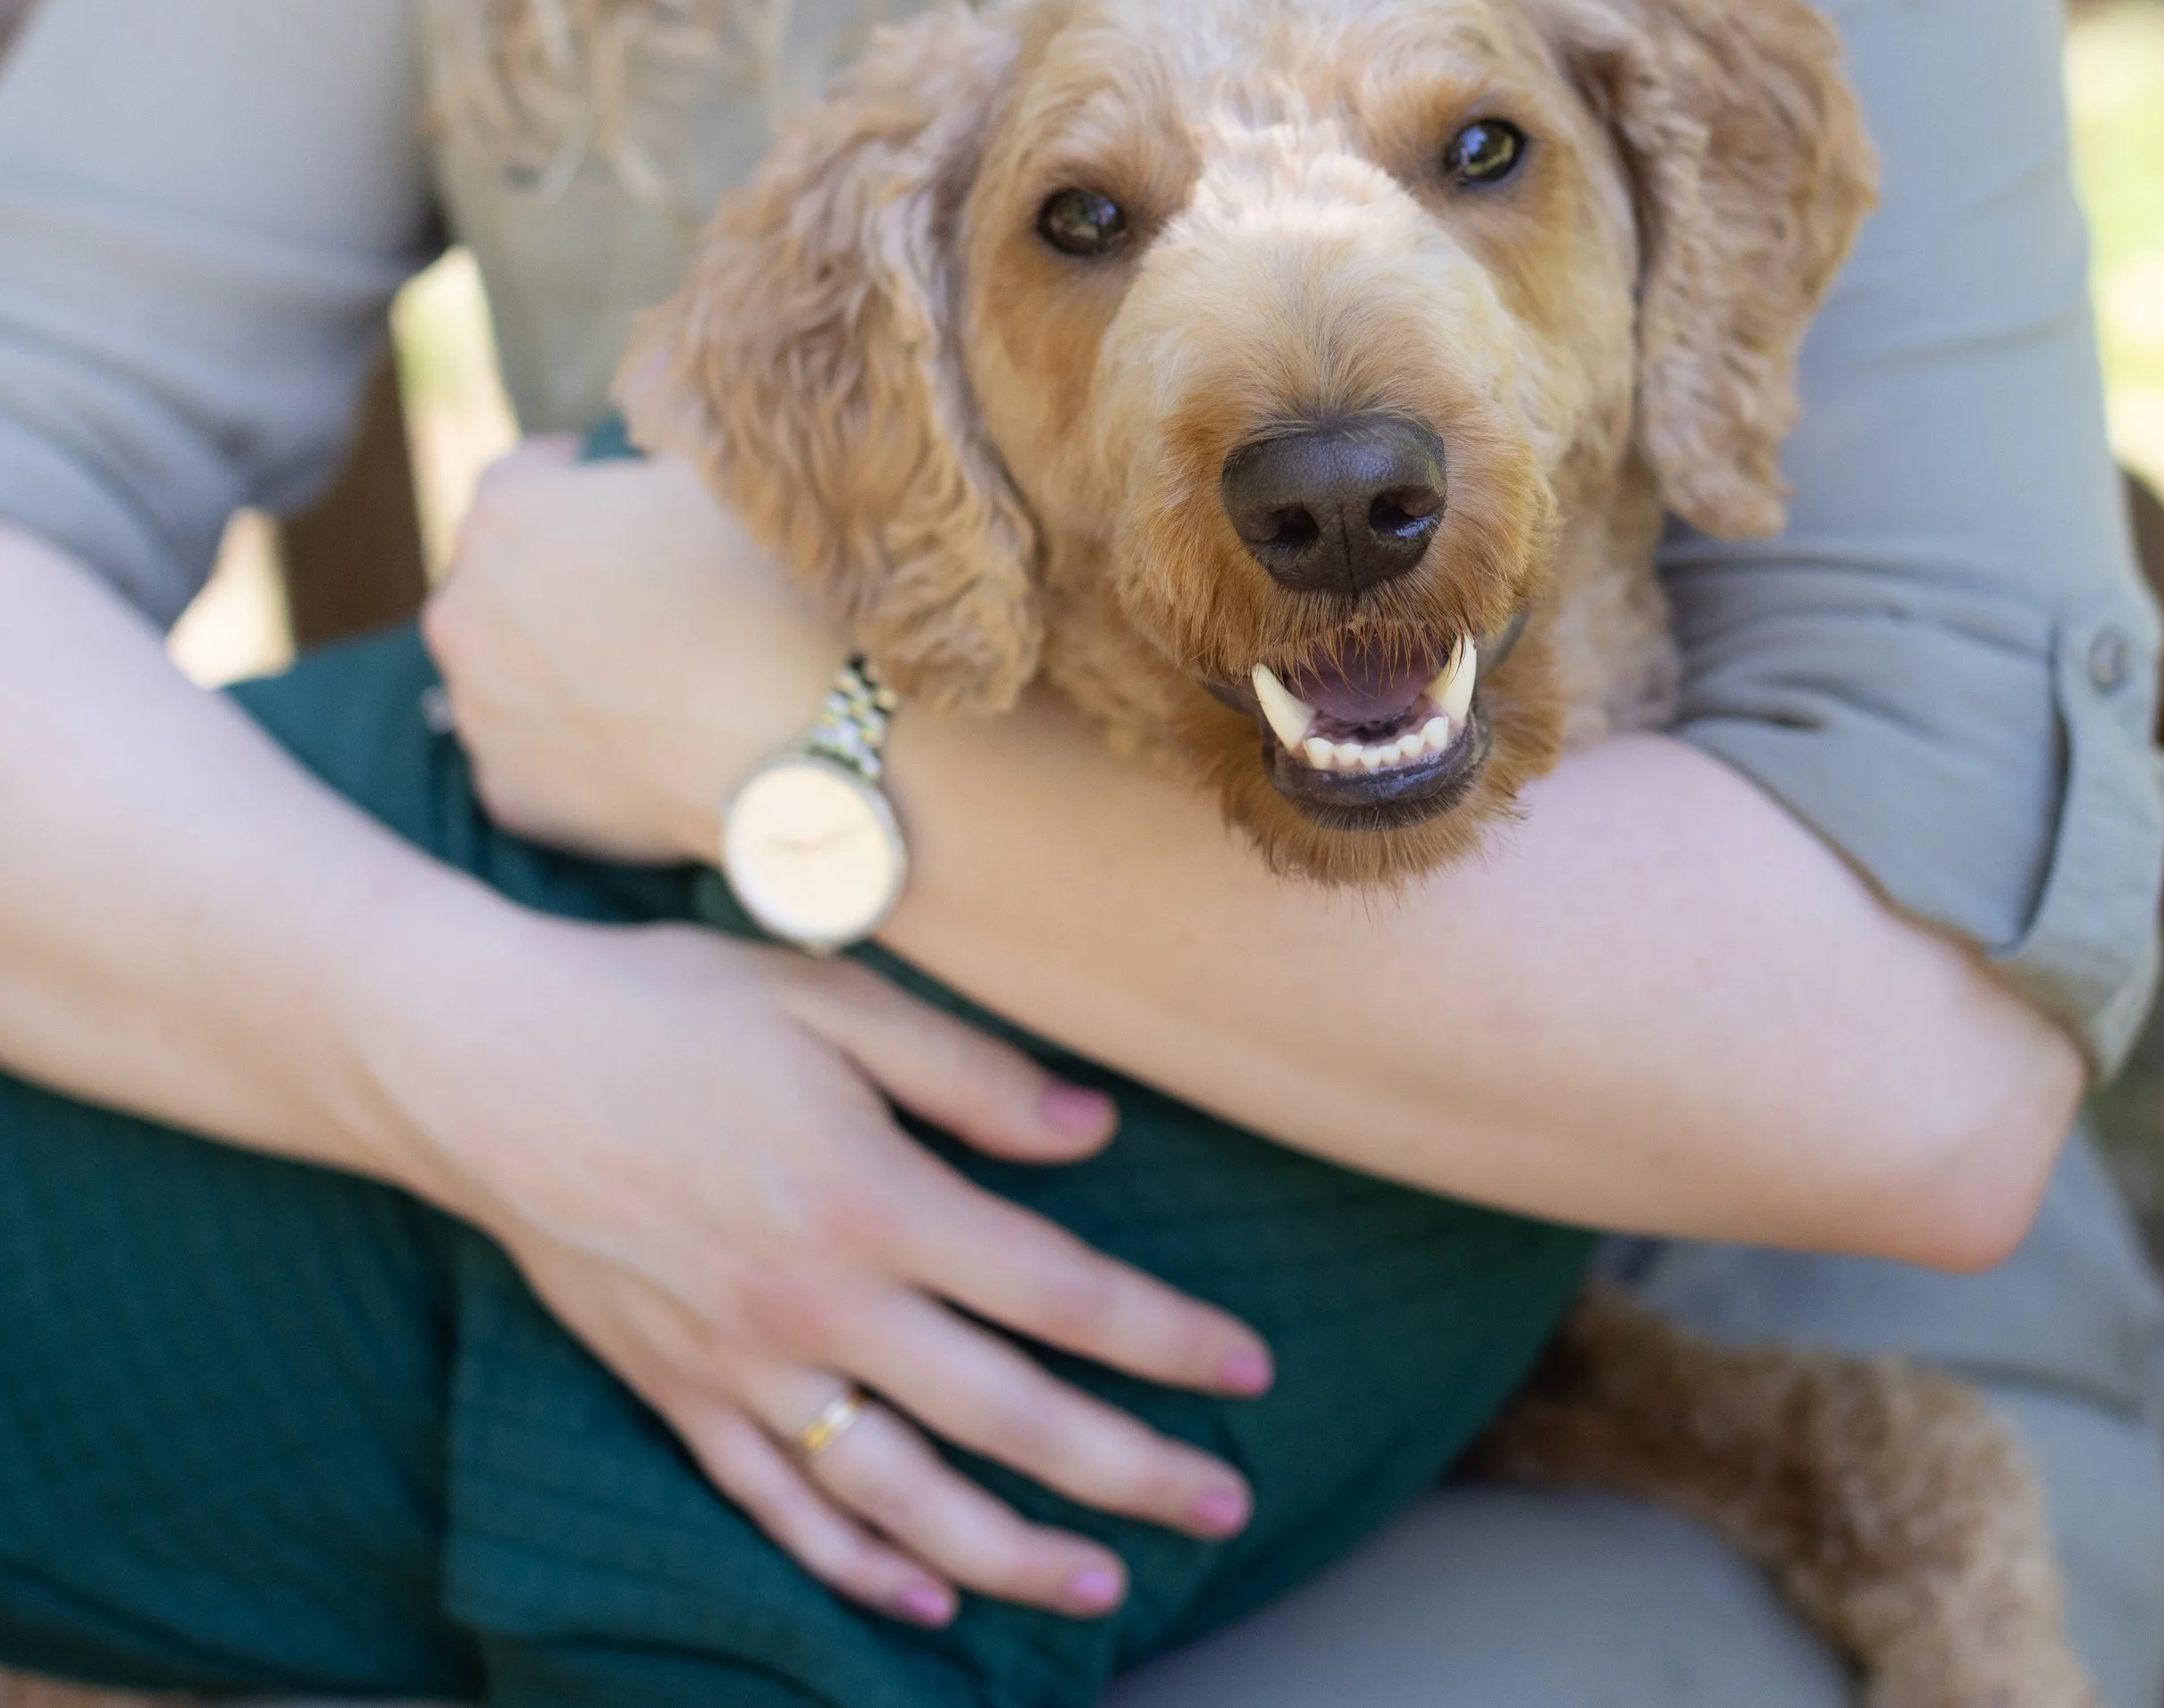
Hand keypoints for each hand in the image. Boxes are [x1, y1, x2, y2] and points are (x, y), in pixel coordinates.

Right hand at [379, 910, 1271, 1626]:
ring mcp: (741, 1366)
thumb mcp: (830, 998)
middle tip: (1222, 1503)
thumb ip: (970, 1073)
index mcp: (872, 1198)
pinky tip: (918, 1598)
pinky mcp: (676, 1394)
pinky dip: (851, 1565)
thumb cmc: (665, 1008)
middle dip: (1127, 1469)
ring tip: (1102, 1584)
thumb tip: (1094, 1133)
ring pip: (901, 1495)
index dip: (1164, 1339)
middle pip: (1005, 1418)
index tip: (1246, 1372)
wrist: (483, 1061)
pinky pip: (775, 1508)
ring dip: (1010, 1550)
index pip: (1059, 1294)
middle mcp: (817, 1306)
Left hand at [423, 443, 830, 863]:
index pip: (517, 481)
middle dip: (558, 589)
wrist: (812, 740)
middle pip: (501, 586)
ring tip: (650, 687)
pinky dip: (575, 757)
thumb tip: (652, 440)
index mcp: (507, 514)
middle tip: (645, 606)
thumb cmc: (774, 591)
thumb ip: (657, 451)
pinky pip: (533, 763)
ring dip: (557, 672)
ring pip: (509, 678)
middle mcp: (465, 611)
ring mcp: (479, 712)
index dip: (573, 487)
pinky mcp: (507, 796)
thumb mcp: (720, 472)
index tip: (612, 503)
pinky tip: (645, 753)